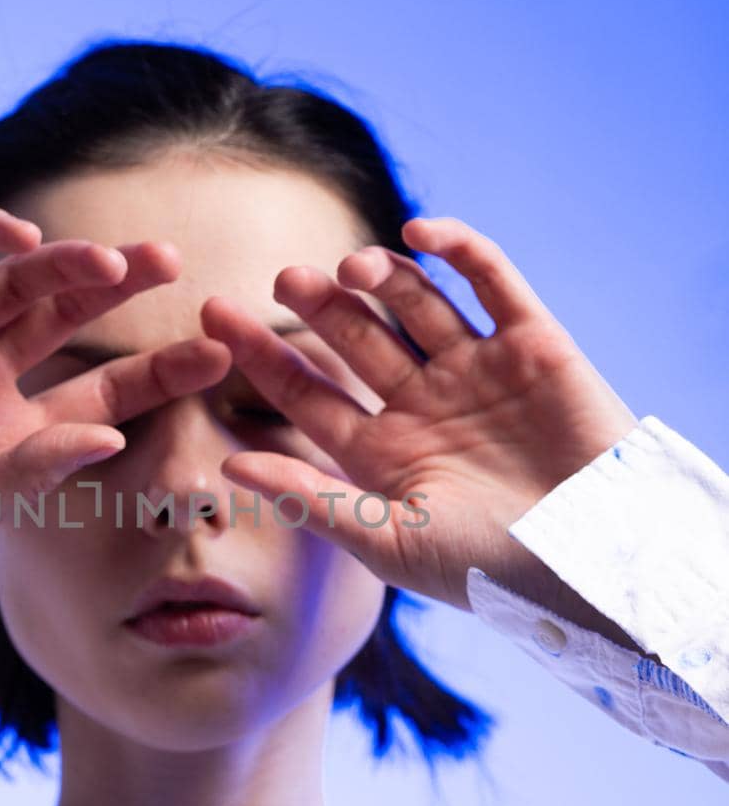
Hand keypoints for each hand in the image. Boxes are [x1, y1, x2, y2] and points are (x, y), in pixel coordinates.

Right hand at [0, 209, 231, 602]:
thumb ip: (27, 476)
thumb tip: (110, 442)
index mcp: (13, 440)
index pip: (105, 398)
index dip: (161, 373)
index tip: (220, 352)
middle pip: (72, 324)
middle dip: (123, 292)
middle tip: (176, 262)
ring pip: (15, 285)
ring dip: (62, 265)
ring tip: (108, 259)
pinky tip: (17, 234)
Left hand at [200, 216, 639, 615]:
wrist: (592, 562)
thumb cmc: (486, 570)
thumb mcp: (388, 539)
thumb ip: (311, 498)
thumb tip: (228, 463)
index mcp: (380, 450)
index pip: (306, 390)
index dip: (261, 354)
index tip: (212, 317)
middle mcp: (421, 402)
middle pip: (355, 336)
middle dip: (318, 306)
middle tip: (285, 279)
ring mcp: (475, 369)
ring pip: (415, 301)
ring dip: (379, 276)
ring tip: (349, 271)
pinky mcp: (532, 343)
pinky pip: (492, 281)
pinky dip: (459, 250)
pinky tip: (418, 235)